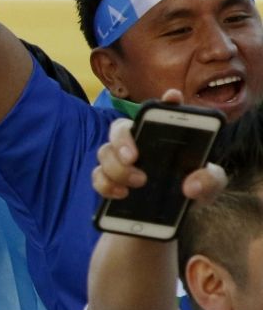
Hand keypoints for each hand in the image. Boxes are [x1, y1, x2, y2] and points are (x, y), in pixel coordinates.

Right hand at [92, 102, 227, 203]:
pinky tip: (121, 194)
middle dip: (123, 141)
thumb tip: (191, 186)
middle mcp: (139, 141)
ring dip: (116, 168)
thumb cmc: (193, 188)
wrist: (175, 212)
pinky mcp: (109, 179)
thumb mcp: (210, 185)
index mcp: (166, 134)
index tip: (173, 97)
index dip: (167, 102)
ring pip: (104, 153)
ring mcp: (120, 160)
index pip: (164, 110)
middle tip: (133, 159)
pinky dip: (105, 185)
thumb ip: (210, 180)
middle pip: (119, 128)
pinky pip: (97, 177)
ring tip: (137, 182)